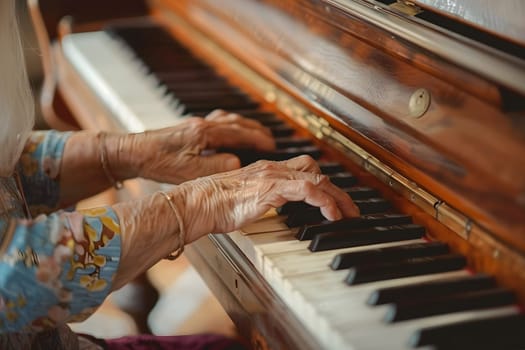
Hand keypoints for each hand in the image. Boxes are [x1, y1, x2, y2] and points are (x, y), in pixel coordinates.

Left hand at [116, 109, 274, 183]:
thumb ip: (218, 166)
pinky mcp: (190, 128)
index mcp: (207, 133)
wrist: (134, 152)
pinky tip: (230, 131)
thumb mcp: (192, 171)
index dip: (260, 140)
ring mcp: (197, 124)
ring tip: (257, 134)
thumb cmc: (159, 162)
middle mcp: (204, 124)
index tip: (274, 147)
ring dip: (246, 126)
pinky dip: (231, 125)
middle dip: (258, 131)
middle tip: (272, 141)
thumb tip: (239, 165)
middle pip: (239, 123)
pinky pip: (218, 121)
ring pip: (230, 120)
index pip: (242, 134)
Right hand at [171, 155, 359, 242]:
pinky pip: (308, 190)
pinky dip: (325, 201)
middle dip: (337, 190)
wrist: (198, 203)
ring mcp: (273, 176)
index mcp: (266, 170)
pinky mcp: (272, 188)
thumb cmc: (214, 206)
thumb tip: (271, 212)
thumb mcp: (244, 202)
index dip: (323, 183)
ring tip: (349, 214)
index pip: (303, 170)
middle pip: (316, 172)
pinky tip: (332, 215)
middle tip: (350, 208)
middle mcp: (273, 169)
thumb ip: (261, 202)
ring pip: (317, 179)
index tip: (334, 201)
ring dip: (337, 197)